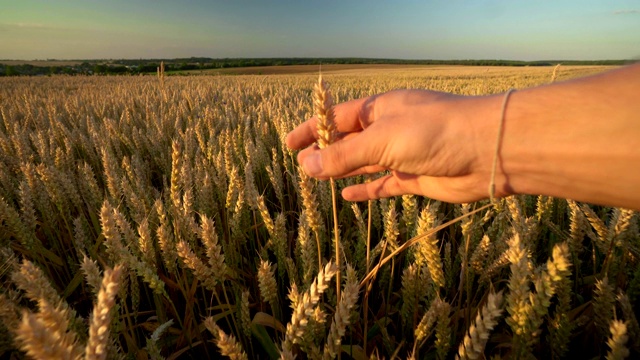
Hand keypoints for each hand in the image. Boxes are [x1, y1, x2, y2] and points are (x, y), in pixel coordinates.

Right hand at [286, 89, 502, 202]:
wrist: (487, 151)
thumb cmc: (434, 132)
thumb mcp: (381, 140)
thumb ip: (344, 155)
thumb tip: (306, 166)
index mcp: (381, 109)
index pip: (338, 118)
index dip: (313, 130)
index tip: (290, 143)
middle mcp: (391, 129)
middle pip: (350, 141)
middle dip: (326, 153)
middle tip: (300, 165)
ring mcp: (404, 154)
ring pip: (365, 163)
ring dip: (342, 171)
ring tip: (316, 180)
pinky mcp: (416, 177)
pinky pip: (384, 184)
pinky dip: (366, 190)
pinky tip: (348, 197)